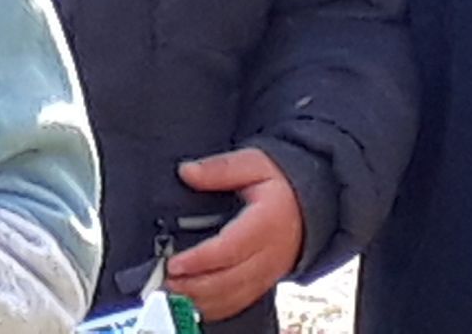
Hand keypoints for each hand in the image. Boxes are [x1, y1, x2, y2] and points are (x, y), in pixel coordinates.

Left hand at [159, 150, 305, 321]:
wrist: (307, 207)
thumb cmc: (278, 184)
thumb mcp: (253, 164)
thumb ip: (220, 169)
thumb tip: (187, 172)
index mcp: (266, 224)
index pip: (230, 249)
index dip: (200, 260)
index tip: (174, 263)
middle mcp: (268, 255)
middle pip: (229, 280)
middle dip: (194, 285)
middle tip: (164, 281)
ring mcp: (267, 273)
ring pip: (232, 297)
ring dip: (200, 299)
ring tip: (170, 292)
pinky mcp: (262, 283)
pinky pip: (237, 303)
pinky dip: (214, 307)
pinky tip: (191, 302)